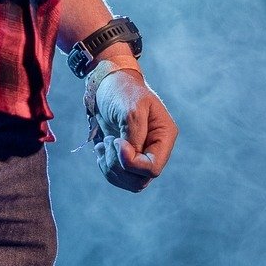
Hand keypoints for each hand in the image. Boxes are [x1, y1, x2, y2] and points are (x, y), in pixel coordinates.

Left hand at [87, 66, 177, 192]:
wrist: (108, 83)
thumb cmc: (123, 90)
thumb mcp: (131, 108)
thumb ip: (134, 134)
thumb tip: (130, 157)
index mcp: (164, 136)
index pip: (153, 168)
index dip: (132, 162)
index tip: (117, 141)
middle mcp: (155, 149)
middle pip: (140, 180)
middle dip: (119, 165)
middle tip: (110, 140)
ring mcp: (140, 154)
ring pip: (128, 182)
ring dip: (110, 166)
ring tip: (106, 142)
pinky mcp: (125, 157)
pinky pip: (116, 176)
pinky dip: (104, 165)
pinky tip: (101, 146)